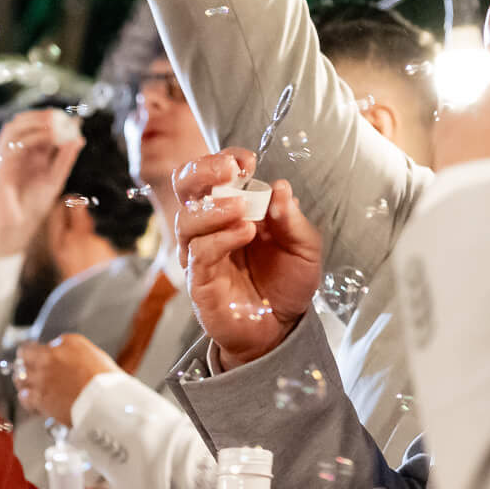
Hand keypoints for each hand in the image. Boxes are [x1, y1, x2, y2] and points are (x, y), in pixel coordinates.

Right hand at [0, 109, 85, 259]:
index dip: (50, 118)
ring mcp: (4, 160)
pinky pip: (11, 147)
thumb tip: (79, 138)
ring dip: (33, 121)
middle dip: (40, 115)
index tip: (71, 120)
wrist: (14, 231)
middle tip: (61, 116)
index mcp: (25, 154)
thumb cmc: (32, 208)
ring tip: (55, 122)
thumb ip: (64, 160)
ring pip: (12, 129)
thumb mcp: (54, 180)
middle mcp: (13, 154)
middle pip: (20, 122)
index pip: (34, 127)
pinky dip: (30, 138)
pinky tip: (48, 138)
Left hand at [15, 333, 121, 426]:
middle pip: (24, 357)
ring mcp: (42, 377)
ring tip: (29, 387)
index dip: (33, 351)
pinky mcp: (39, 397)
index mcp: (65, 343)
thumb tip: (62, 356)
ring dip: (24, 381)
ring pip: (20, 377)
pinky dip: (27, 399)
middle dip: (25, 363)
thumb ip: (72, 352)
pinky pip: (24, 396)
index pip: (40, 343)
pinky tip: (34, 402)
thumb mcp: (93, 354)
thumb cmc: (106, 380)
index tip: (33, 355)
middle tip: (26, 369)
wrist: (106, 400)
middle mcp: (50, 357)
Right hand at [173, 150, 323, 367]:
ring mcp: (200, 253)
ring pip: (187, 219)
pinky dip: (221, 238)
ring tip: (243, 210)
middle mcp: (210, 227)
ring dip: (214, 208)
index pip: (213, 174)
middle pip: (185, 187)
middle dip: (202, 171)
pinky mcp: (198, 280)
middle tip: (229, 172)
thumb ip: (292, 219)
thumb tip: (279, 188)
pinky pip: (199, 252)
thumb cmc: (286, 283)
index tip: (246, 161)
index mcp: (233, 209)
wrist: (279, 328)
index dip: (224, 159)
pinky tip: (245, 233)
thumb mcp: (304, 247)